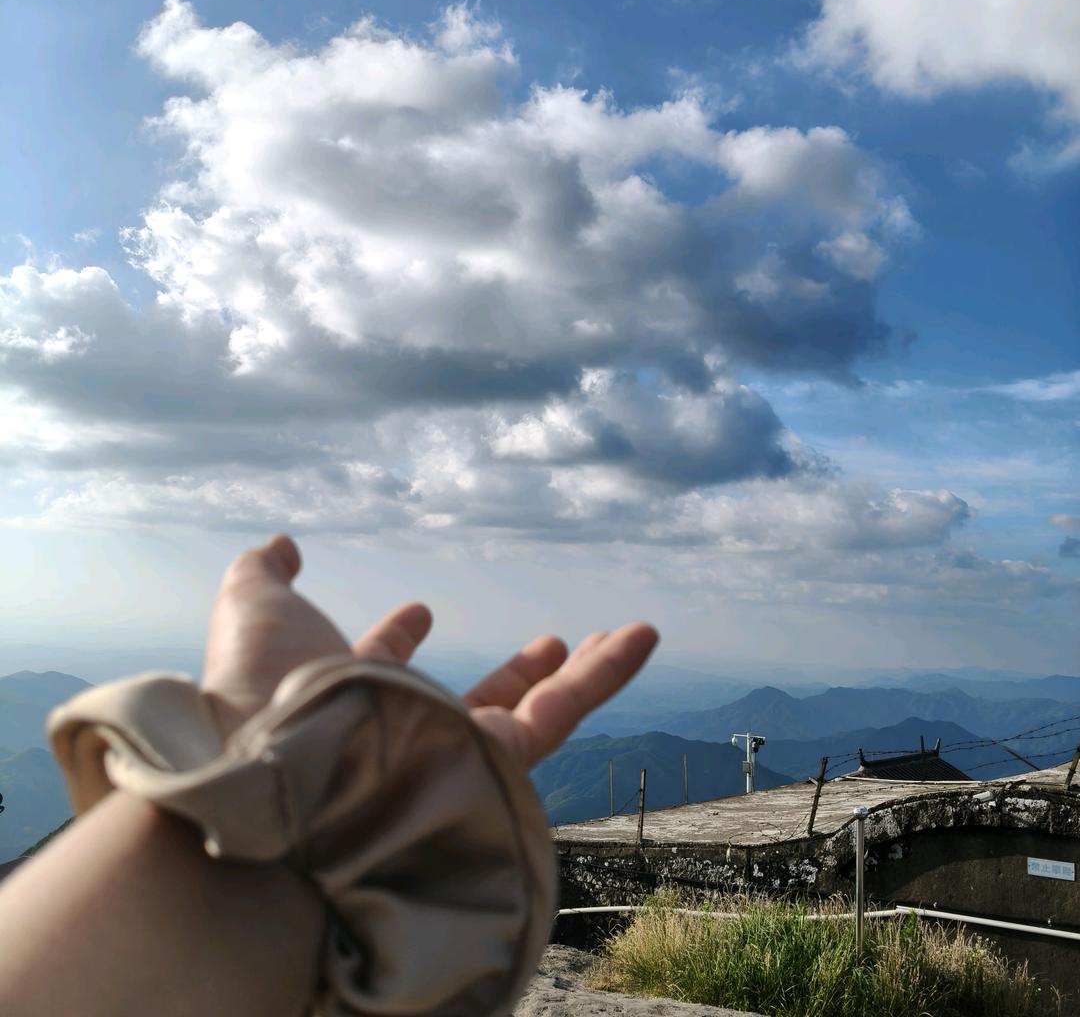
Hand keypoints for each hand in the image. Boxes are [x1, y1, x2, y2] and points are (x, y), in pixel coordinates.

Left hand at [201, 535, 657, 762]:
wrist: (286, 781)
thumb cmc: (263, 698)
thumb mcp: (253, 613)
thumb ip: (260, 576)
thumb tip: (281, 544)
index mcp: (350, 696)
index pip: (382, 664)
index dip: (398, 638)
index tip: (418, 612)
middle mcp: (410, 731)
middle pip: (476, 699)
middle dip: (511, 672)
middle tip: (545, 643)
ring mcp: (458, 750)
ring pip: (537, 709)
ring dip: (580, 672)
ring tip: (616, 636)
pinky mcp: (501, 762)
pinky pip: (568, 712)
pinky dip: (610, 673)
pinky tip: (643, 635)